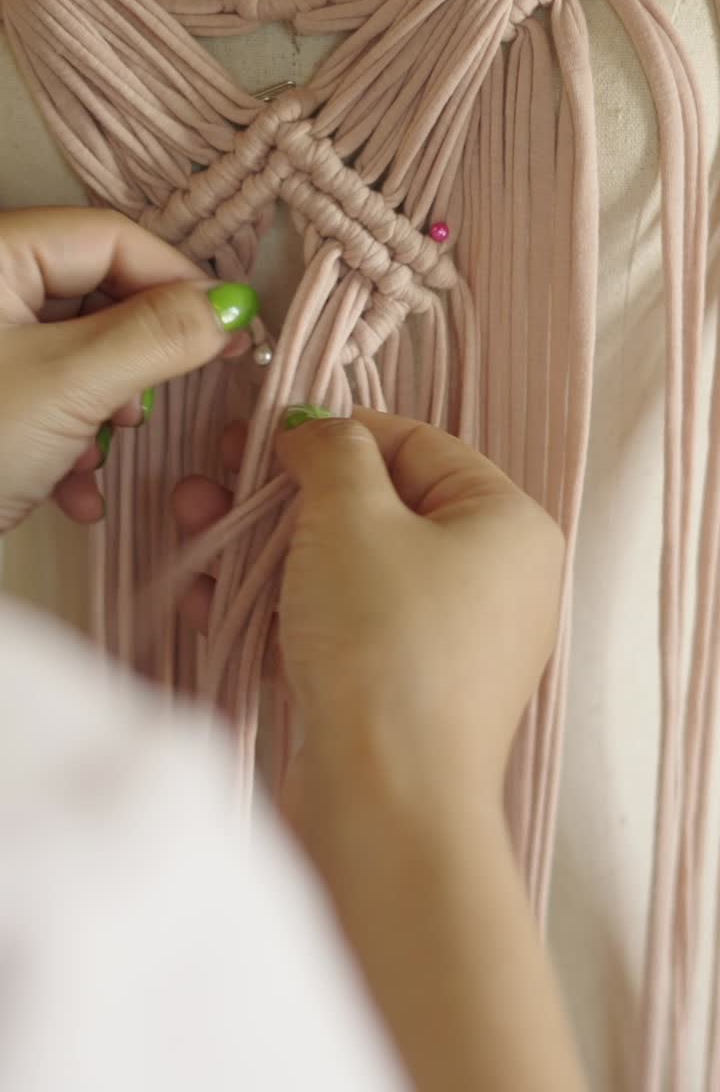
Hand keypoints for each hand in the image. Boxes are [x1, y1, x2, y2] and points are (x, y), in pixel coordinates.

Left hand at [0, 208, 257, 533]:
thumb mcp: (71, 384)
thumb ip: (159, 336)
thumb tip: (234, 307)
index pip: (111, 237)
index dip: (178, 280)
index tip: (229, 330)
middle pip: (95, 297)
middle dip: (133, 360)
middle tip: (150, 405)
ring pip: (77, 355)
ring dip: (104, 411)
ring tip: (98, 453)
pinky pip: (46, 398)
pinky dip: (70, 443)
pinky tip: (73, 492)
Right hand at [173, 412, 579, 1091]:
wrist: (388, 801)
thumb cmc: (384, 638)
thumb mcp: (352, 516)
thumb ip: (336, 452)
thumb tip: (320, 432)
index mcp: (508, 522)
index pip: (418, 445)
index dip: (339, 432)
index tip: (270, 435)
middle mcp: (494, 579)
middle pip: (378, 508)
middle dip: (287, 493)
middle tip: (219, 477)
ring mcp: (451, 640)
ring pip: (349, 568)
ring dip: (269, 546)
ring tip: (195, 524)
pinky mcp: (405, 691)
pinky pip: (344, 625)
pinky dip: (285, 607)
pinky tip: (212, 596)